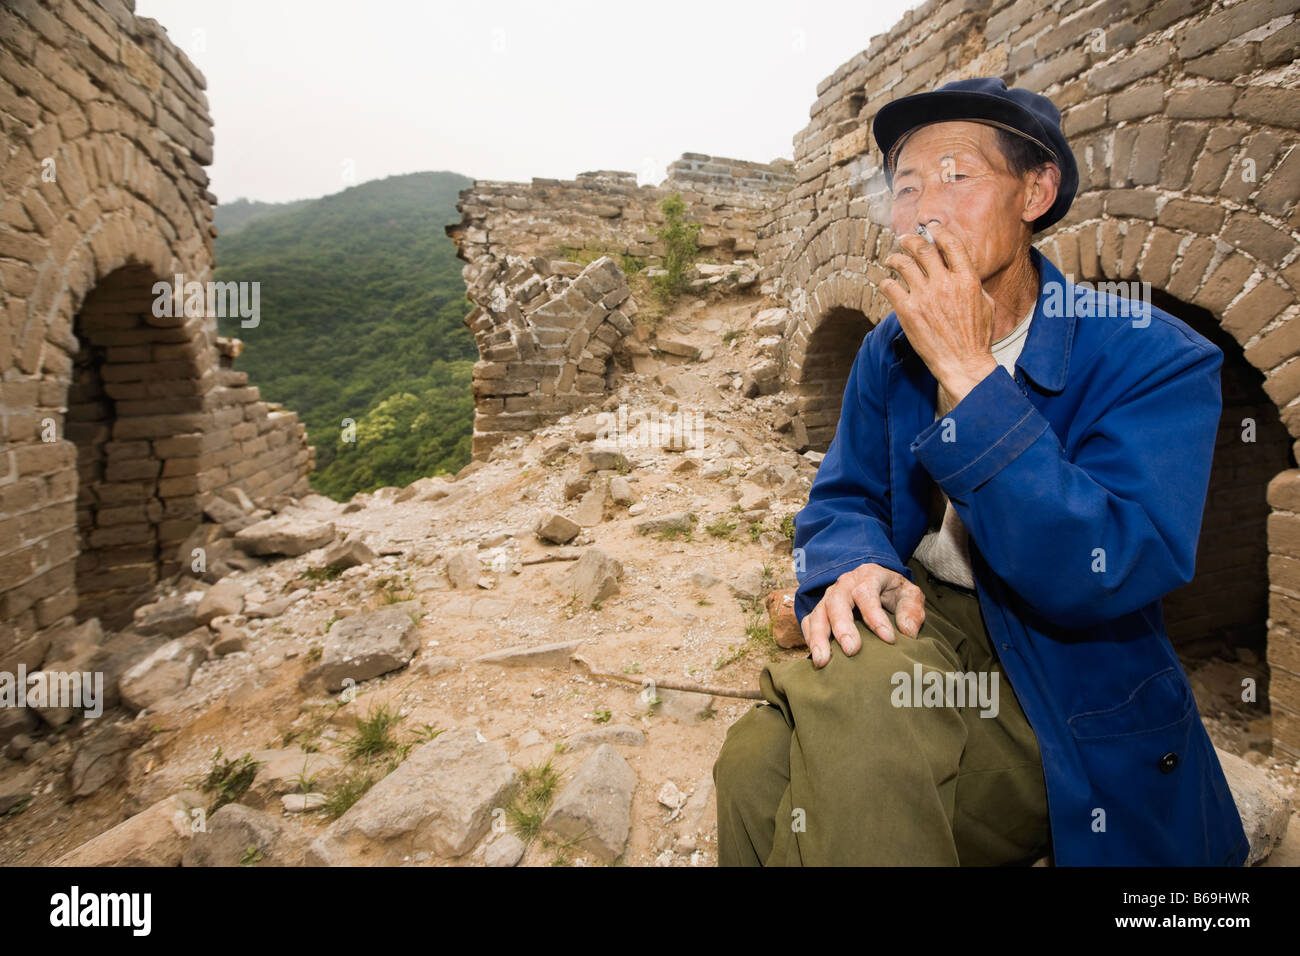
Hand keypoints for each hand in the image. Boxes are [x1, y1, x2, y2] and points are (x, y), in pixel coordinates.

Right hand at [801, 563, 926, 667]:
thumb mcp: (910, 595)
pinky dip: (810, 639)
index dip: (876, 616)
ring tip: (823, 661)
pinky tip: (816, 658)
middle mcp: (844, 584)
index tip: (888, 639)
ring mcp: (829, 597)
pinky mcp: (820, 611)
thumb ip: (912, 610)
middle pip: (837, 601)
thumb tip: (907, 632)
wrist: (878, 586)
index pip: (867, 592)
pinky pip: (809, 623)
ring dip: (819, 638)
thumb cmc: (894, 593)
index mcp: (868, 575)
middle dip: (843, 626)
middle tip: (851, 650)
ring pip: (818, 613)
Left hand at [880, 222, 997, 400]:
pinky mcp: (908, 312)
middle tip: (904, 239)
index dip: (938, 232)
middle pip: (923, 249)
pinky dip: (886, 283)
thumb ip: (972, 282)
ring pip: (903, 264)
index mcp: (967, 279)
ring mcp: (925, 297)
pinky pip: (890, 287)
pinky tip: (887, 284)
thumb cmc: (976, 337)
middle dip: (911, 240)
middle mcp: (945, 284)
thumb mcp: (985, 303)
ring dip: (894, 258)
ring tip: (891, 260)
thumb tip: (960, 268)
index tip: (931, 228)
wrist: (963, 364)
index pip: (950, 244)